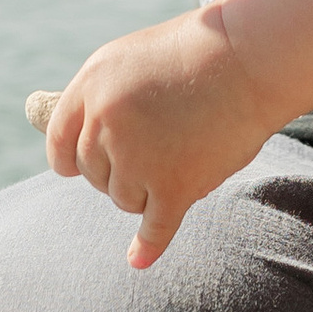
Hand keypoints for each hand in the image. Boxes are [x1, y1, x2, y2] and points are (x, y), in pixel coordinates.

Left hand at [37, 5, 280, 264]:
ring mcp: (137, 157)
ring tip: (187, 152)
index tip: (80, 170)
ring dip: (151, 188)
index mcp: (91, 86)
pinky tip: (138, 259)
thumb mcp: (133, 60)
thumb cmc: (199, 52)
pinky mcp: (173, 185)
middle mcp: (105, 123)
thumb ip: (103, 99)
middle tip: (164, 144)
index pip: (60, 145)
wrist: (252, 56)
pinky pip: (154, 227)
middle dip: (123, 169)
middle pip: (96, 176)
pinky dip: (147, 246)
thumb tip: (84, 143)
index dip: (72, 161)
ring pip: (125, 199)